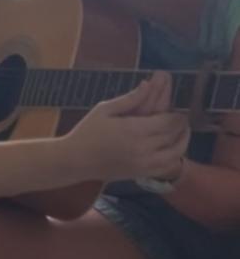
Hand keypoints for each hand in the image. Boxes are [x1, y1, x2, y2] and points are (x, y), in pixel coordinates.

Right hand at [65, 73, 188, 180]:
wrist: (76, 160)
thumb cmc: (87, 131)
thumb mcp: (104, 110)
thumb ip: (129, 99)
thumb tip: (148, 85)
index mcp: (133, 129)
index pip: (168, 122)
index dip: (177, 116)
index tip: (178, 109)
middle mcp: (143, 148)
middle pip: (174, 136)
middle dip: (182, 126)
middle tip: (182, 118)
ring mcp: (144, 164)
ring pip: (176, 154)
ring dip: (182, 142)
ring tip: (182, 132)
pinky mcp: (142, 174)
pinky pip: (167, 167)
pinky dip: (175, 157)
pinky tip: (172, 149)